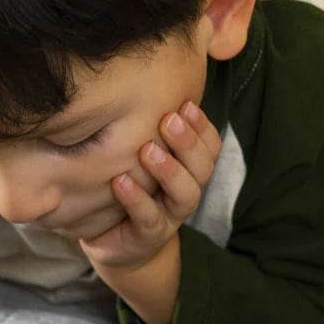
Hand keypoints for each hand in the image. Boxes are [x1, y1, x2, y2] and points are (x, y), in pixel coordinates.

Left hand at [80, 101, 220, 270]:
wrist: (114, 242)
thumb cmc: (130, 188)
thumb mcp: (140, 154)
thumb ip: (149, 127)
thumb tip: (144, 81)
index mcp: (189, 169)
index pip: (210, 146)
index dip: (202, 127)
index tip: (185, 103)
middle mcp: (184, 191)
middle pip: (202, 168)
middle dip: (188, 142)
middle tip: (168, 119)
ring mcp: (169, 216)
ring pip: (184, 194)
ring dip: (169, 170)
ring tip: (147, 150)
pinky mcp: (147, 236)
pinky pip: (149, 218)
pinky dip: (137, 199)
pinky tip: (121, 181)